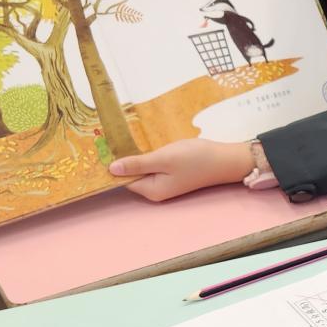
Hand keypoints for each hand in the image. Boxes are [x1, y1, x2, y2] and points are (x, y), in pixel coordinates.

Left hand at [109, 140, 250, 200]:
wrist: (224, 159)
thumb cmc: (196, 158)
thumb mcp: (164, 158)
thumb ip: (137, 164)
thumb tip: (111, 169)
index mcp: (151, 190)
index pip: (122, 179)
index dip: (112, 164)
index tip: (101, 146)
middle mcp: (155, 190)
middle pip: (130, 175)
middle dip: (123, 158)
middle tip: (110, 137)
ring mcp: (163, 183)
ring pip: (141, 168)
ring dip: (135, 155)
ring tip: (124, 137)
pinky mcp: (170, 174)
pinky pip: (151, 165)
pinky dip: (147, 155)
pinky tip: (145, 143)